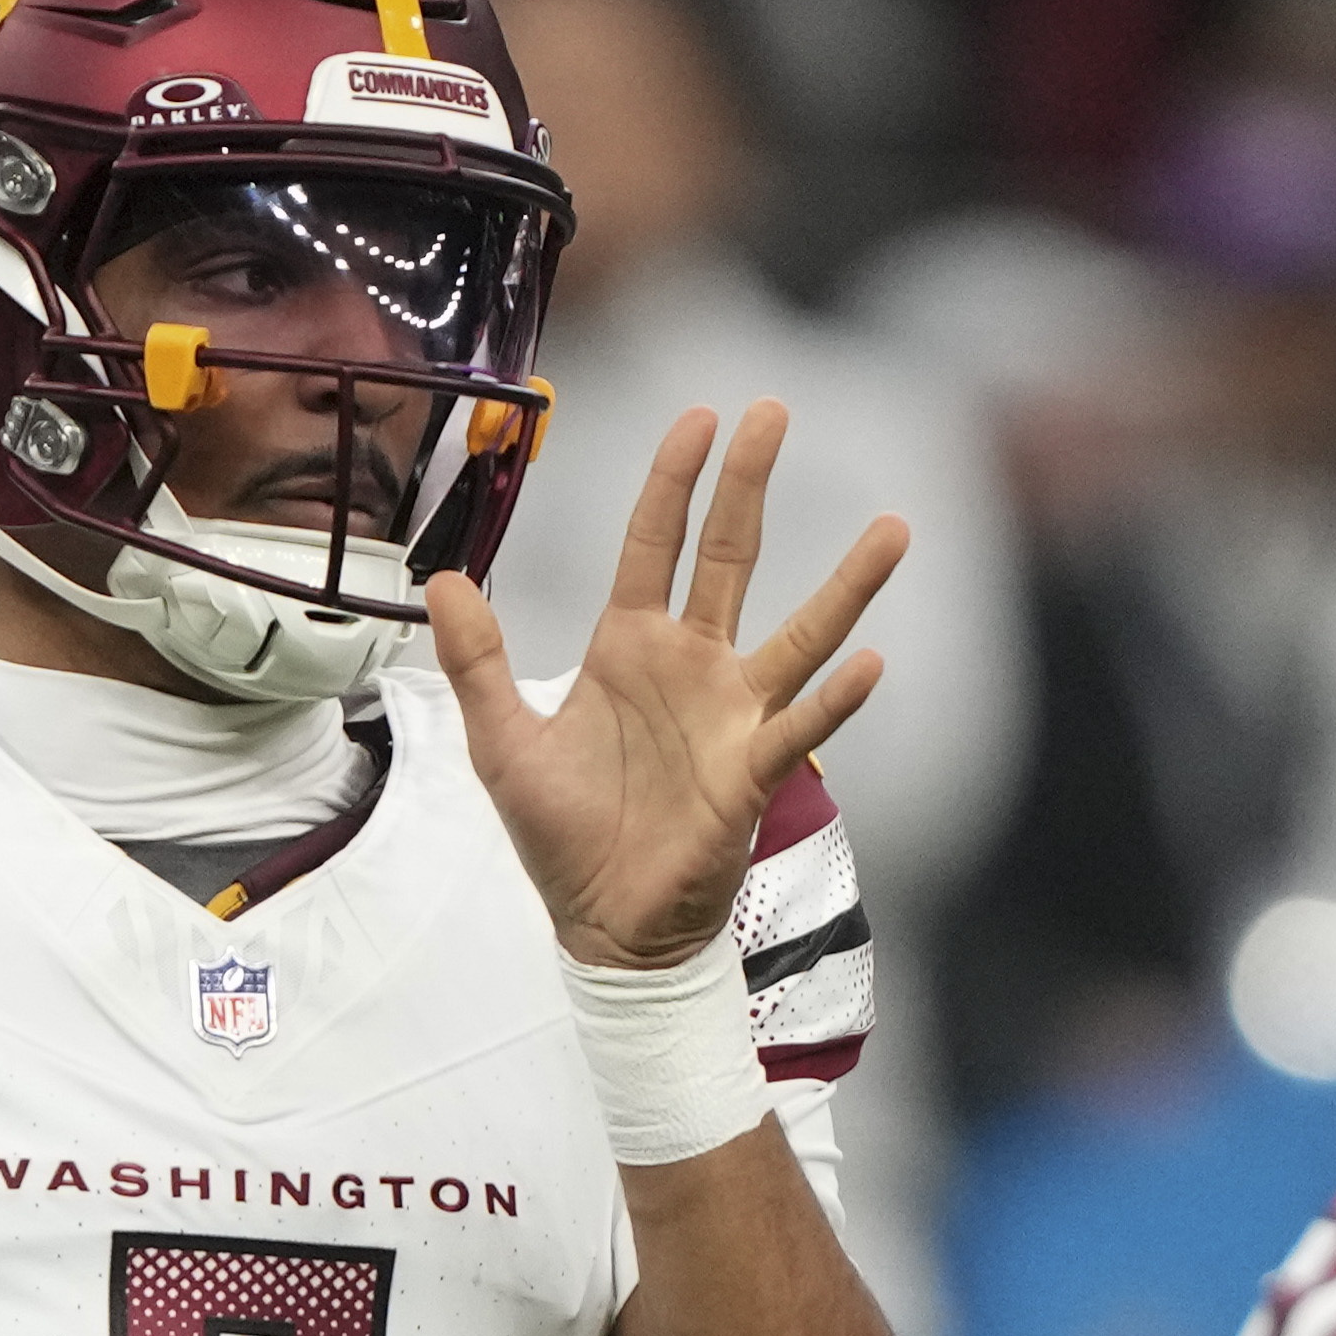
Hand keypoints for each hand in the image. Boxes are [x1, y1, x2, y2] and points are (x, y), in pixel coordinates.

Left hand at [427, 400, 901, 969]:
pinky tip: (870, 664)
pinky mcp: (751, 773)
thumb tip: (444, 581)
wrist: (604, 924)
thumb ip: (477, 661)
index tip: (700, 417)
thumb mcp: (502, 741)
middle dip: (750, 486)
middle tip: (775, 411)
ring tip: (891, 530)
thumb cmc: (563, 834)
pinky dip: (835, 700)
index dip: (674, 481)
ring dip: (845, 587)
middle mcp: (692, 667)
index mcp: (631, 647)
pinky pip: (799, 728)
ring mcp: (731, 716)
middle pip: (732, 558)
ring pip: (799, 635)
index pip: (656, 544)